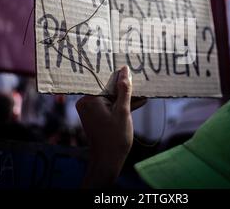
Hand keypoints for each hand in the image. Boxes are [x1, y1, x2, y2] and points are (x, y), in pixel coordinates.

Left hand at [76, 65, 133, 187]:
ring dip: (126, 97)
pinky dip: (121, 105)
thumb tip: (124, 70)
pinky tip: (138, 102)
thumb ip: (124, 90)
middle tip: (140, 82)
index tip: (132, 70)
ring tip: (142, 94)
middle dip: (124, 88)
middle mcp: (86, 102)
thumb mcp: (123, 111)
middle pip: (108, 88)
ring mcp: (90, 110)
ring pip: (111, 97)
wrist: (108, 161)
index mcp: (90, 99)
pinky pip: (110, 105)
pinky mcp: (96, 116)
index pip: (106, 81)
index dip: (119, 76)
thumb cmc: (115, 137)